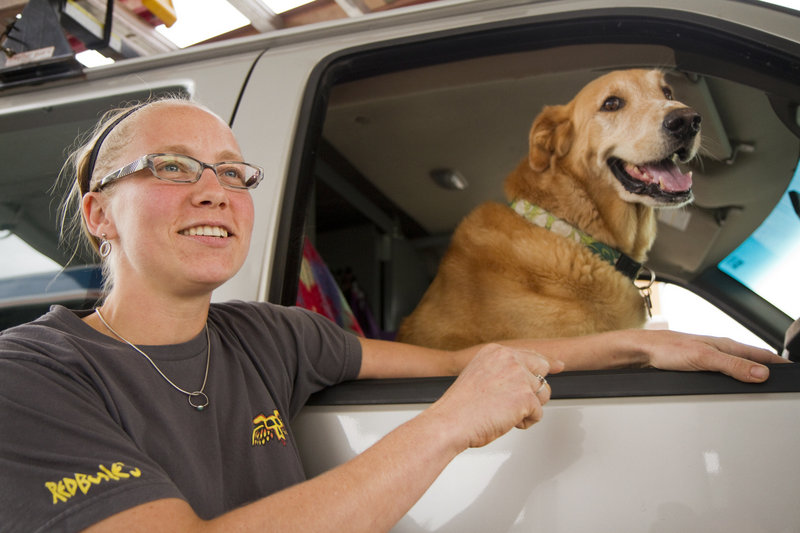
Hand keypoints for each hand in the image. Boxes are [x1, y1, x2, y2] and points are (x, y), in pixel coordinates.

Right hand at [429, 343, 551, 449]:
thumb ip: (501, 372)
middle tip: (524, 402)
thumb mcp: (479, 377)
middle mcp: (509, 358)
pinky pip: (538, 413)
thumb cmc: (460, 407)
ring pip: (543, 393)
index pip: (529, 354)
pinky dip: (525, 422)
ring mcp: (519, 376)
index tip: (559, 365)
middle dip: (536, 388)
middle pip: (543, 369)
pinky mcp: (526, 396)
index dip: (546, 362)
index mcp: (496, 352)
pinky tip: (506, 421)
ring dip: (529, 408)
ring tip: (504, 414)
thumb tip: (525, 378)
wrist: (450, 421)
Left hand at [638, 330, 788, 381]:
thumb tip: (760, 373)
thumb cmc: (667, 349)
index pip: (760, 355)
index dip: (777, 363)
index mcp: (725, 345)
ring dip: (751, 372)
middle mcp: (719, 349)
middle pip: (751, 359)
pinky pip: (724, 370)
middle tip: (781, 379)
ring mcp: (709, 356)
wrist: (642, 350)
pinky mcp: (698, 363)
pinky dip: (734, 376)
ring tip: (763, 381)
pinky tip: (733, 381)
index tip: (790, 372)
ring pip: (737, 365)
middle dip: (768, 368)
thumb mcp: (703, 358)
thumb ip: (731, 366)